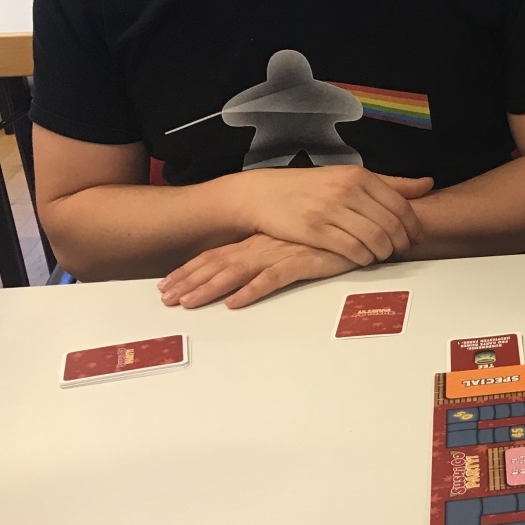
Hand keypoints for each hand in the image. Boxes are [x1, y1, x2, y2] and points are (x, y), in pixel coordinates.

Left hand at [158, 233, 357, 309]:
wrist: (359, 221)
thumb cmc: (327, 234)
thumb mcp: (292, 243)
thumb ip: (272, 254)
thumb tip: (252, 269)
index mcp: (257, 241)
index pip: (216, 256)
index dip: (190, 270)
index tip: (168, 285)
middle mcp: (262, 245)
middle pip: (217, 265)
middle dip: (189, 282)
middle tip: (164, 299)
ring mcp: (280, 253)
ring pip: (237, 272)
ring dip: (210, 288)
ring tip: (188, 303)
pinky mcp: (302, 262)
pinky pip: (272, 279)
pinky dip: (252, 290)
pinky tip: (235, 303)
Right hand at [228, 168, 432, 264]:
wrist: (264, 194)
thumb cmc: (311, 187)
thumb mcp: (350, 177)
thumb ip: (391, 184)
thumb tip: (427, 184)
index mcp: (359, 176)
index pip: (401, 206)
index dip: (414, 227)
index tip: (416, 239)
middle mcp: (347, 190)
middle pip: (391, 225)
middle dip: (402, 243)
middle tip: (401, 252)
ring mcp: (330, 210)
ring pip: (375, 239)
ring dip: (384, 253)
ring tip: (382, 256)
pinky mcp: (315, 230)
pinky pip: (352, 250)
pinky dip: (364, 259)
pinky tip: (363, 259)